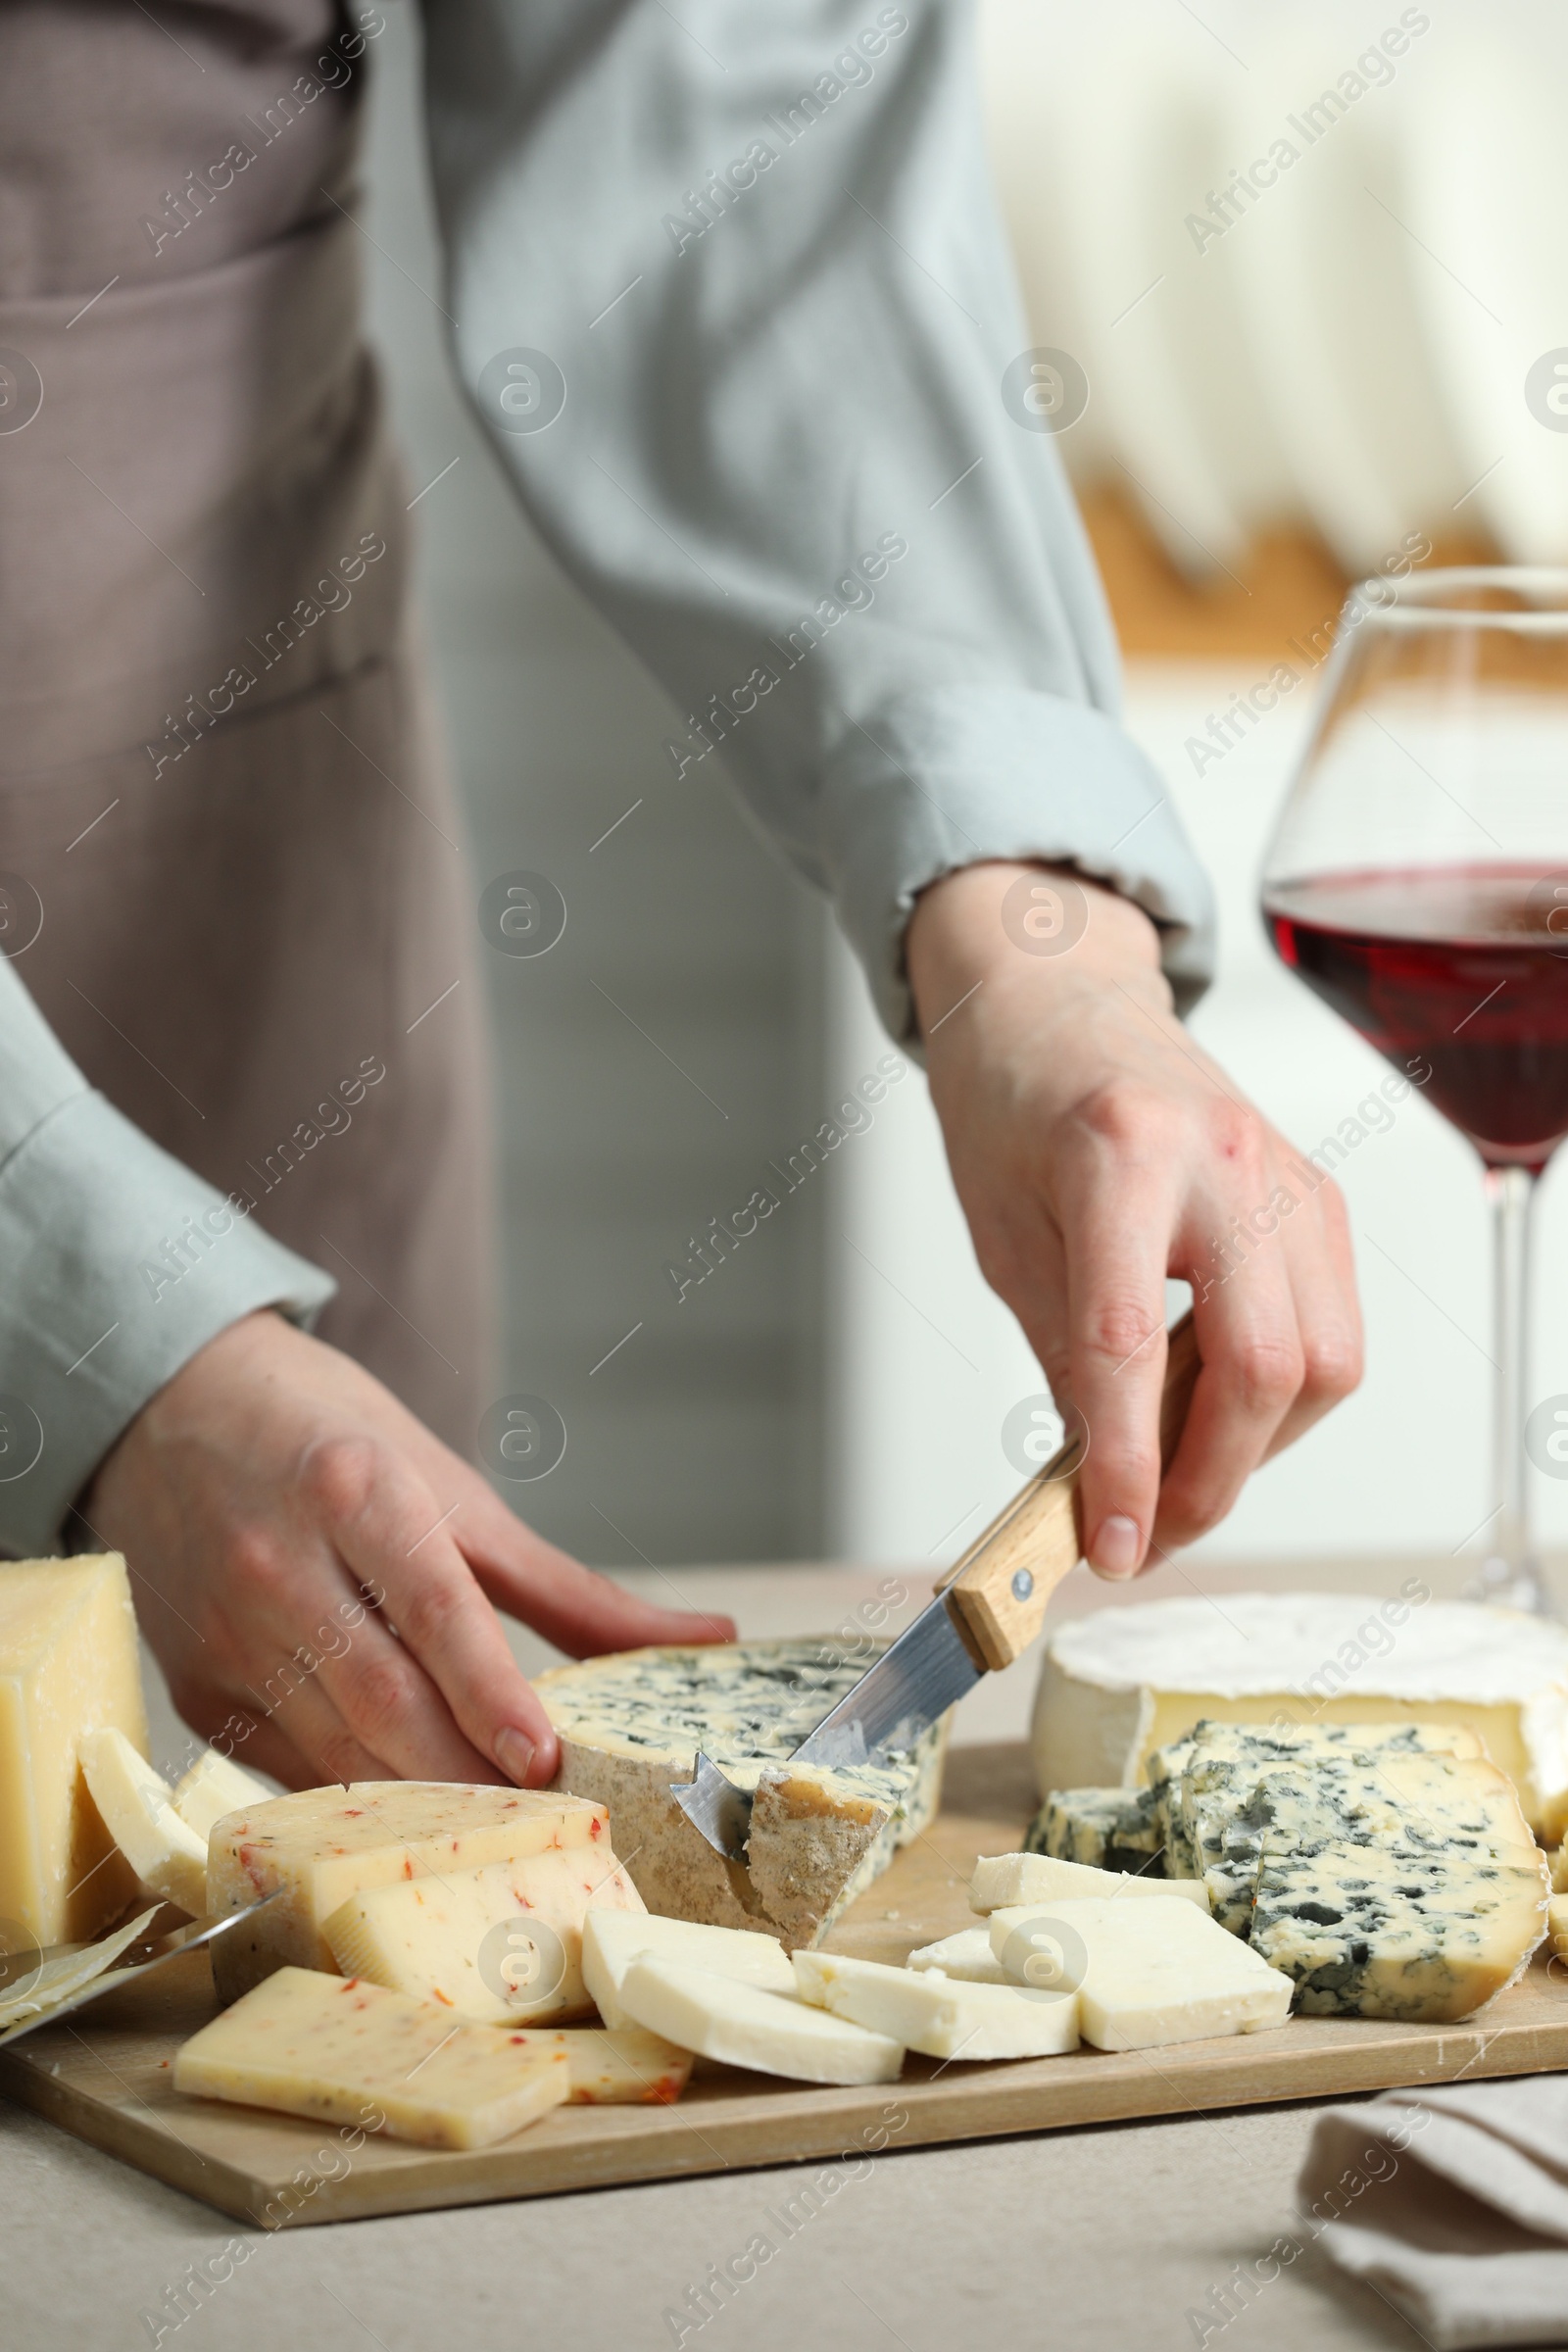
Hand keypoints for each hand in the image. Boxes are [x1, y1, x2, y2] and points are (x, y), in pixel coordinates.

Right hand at [81, 1311, 733, 1788]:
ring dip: (422, 1803)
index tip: (545, 1758)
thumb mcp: (453, 1486)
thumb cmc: (329, 1436)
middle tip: (550, 1821)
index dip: (490, 1693)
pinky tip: (419, 1814)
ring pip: (336, 1752)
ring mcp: (227, 1636)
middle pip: (384, 1700)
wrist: (168, 1405)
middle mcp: (279, 1564)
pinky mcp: (196, 1690)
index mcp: (354, 1489)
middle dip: (470, 1773)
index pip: (434, 1608)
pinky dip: (360, 1797)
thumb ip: (570, 1587)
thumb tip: (710, 1636)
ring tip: (503, 1835)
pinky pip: (292, 1767)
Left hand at [905, 861, 1362, 1575]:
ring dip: (1253, 1449)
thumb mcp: (1005, 1236)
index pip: (1131, 1347)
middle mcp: (1225, 1158)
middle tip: (1145, 1537)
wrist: (1060, 1005)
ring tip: (1175, 1469)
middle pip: (1262, 1367)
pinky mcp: (1321, 1199)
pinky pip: (1334, 1332)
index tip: (1112, 1546)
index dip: (1126, 1467)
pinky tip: (1215, 1403)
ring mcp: (1290, 1175)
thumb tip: (1104, 1487)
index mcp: (1120, 1154)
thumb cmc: (1015, 1104)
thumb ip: (1063, 1358)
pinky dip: (1282, 1396)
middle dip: (1206, 1483)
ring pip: (1322, 1364)